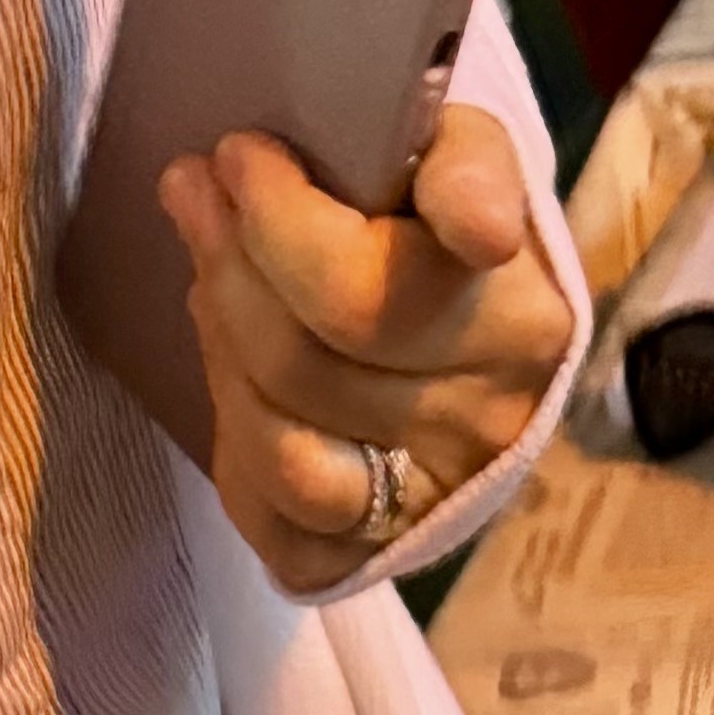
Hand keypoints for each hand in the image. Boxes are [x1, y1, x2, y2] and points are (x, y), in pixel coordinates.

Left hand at [159, 104, 570, 595]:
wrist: (476, 325)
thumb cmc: (445, 226)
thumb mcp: (465, 161)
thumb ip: (466, 167)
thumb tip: (477, 229)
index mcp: (517, 324)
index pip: (368, 297)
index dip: (282, 228)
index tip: (241, 160)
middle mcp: (486, 426)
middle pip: (304, 364)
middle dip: (227, 265)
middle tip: (196, 193)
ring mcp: (434, 502)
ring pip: (286, 456)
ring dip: (223, 357)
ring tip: (210, 283)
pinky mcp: (381, 555)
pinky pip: (279, 530)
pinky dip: (238, 456)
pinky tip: (238, 387)